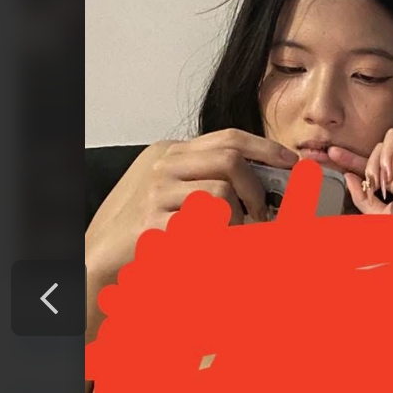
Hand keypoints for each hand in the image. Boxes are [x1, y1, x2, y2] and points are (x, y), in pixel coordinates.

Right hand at [86, 130, 297, 317]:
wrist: (101, 255)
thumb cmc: (143, 225)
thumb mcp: (172, 189)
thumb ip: (207, 179)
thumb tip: (261, 184)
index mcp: (170, 153)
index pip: (228, 138)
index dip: (266, 149)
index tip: (292, 164)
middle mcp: (163, 167)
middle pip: (229, 161)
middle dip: (257, 188)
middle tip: (263, 214)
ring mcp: (156, 194)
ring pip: (221, 195)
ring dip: (240, 221)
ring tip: (236, 237)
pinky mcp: (154, 226)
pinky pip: (206, 229)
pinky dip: (223, 240)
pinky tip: (218, 247)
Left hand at [327, 125, 392, 237]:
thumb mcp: (381, 214)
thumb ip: (362, 199)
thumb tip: (348, 177)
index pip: (369, 162)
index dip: (350, 158)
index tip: (331, 155)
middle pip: (377, 148)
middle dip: (370, 163)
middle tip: (375, 183)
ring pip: (392, 137)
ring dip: (384, 155)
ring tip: (389, 176)